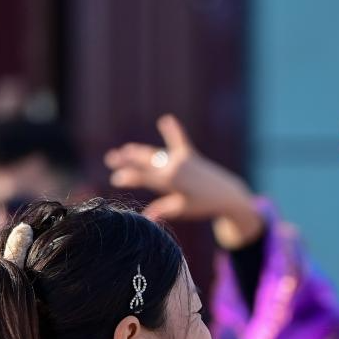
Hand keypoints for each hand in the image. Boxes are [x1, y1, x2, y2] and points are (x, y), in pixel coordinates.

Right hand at [104, 114, 262, 247]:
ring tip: (125, 150)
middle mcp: (174, 166)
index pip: (143, 177)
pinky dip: (173, 131)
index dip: (127, 177)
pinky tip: (166, 120)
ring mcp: (182, 158)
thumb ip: (163, 210)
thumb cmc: (203, 206)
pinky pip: (179, 140)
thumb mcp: (181, 209)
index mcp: (170, 181)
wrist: (227, 195)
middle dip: (127, 159)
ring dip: (140, 151)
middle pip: (145, 161)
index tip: (115, 179)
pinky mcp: (191, 154)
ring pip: (156, 153)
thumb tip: (145, 218)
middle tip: (111, 159)